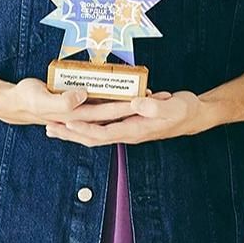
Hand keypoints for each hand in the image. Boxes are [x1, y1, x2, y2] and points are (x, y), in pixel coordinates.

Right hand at [0, 78, 138, 126]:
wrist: (12, 102)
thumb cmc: (26, 99)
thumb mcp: (41, 99)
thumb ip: (62, 101)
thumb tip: (82, 96)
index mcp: (77, 116)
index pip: (108, 114)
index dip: (127, 108)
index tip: (145, 100)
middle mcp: (83, 116)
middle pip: (115, 112)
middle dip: (137, 106)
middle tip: (158, 95)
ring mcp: (81, 111)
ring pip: (111, 108)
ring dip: (129, 102)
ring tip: (150, 93)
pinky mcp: (78, 103)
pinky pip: (101, 101)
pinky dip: (114, 97)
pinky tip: (125, 90)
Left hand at [49, 90, 207, 145]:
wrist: (195, 116)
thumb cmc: (185, 110)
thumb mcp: (173, 106)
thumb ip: (155, 107)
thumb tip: (136, 103)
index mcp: (136, 130)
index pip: (103, 133)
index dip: (84, 129)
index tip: (66, 123)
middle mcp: (128, 133)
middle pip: (92, 139)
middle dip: (70, 135)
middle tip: (48, 128)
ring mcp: (127, 130)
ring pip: (95, 135)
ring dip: (74, 132)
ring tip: (54, 126)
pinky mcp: (128, 124)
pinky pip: (102, 127)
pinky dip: (86, 125)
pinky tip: (77, 119)